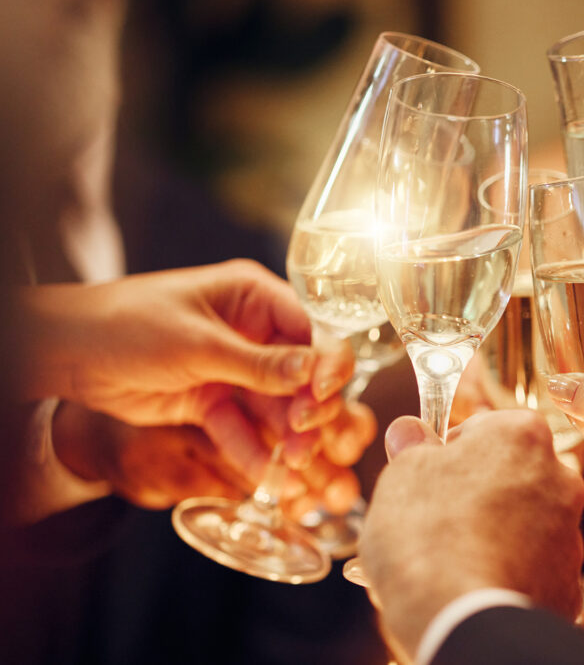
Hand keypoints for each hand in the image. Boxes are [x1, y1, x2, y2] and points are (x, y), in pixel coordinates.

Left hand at [19, 260, 351, 479]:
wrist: (66, 352)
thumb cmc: (126, 323)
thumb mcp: (197, 342)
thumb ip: (258, 363)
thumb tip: (313, 372)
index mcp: (254, 297)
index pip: (311, 328)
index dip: (327, 361)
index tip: (325, 393)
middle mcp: (253, 332)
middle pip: (301, 373)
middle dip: (310, 407)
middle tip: (307, 436)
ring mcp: (233, 369)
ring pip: (275, 407)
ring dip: (288, 438)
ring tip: (297, 467)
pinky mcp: (212, 402)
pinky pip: (241, 430)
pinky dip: (254, 453)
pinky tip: (271, 478)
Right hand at [360, 410, 583, 661]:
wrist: (464, 620)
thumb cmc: (430, 537)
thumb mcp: (403, 474)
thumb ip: (413, 446)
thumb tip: (410, 433)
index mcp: (521, 435)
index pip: (485, 426)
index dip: (451, 450)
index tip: (430, 472)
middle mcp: (558, 476)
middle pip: (511, 473)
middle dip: (479, 490)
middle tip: (438, 517)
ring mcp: (569, 532)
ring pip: (525, 520)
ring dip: (497, 530)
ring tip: (455, 557)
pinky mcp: (570, 582)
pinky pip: (534, 565)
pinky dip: (511, 570)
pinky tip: (478, 582)